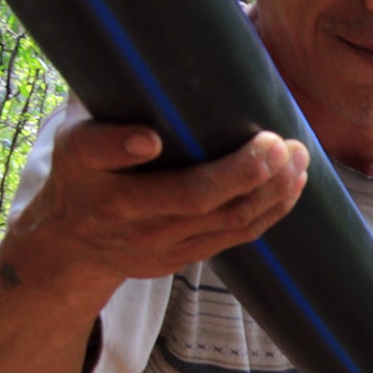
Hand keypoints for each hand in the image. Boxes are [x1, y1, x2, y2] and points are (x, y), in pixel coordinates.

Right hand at [12, 119, 310, 294]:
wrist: (75, 251)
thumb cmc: (79, 183)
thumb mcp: (73, 150)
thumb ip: (104, 135)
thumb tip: (144, 115)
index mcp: (106, 189)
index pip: (111, 166)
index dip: (127, 149)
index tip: (150, 136)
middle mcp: (139, 221)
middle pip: (198, 201)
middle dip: (246, 172)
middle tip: (279, 141)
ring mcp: (168, 245)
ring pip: (230, 222)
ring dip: (272, 192)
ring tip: (299, 159)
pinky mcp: (190, 257)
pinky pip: (239, 235)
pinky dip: (271, 210)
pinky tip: (293, 184)